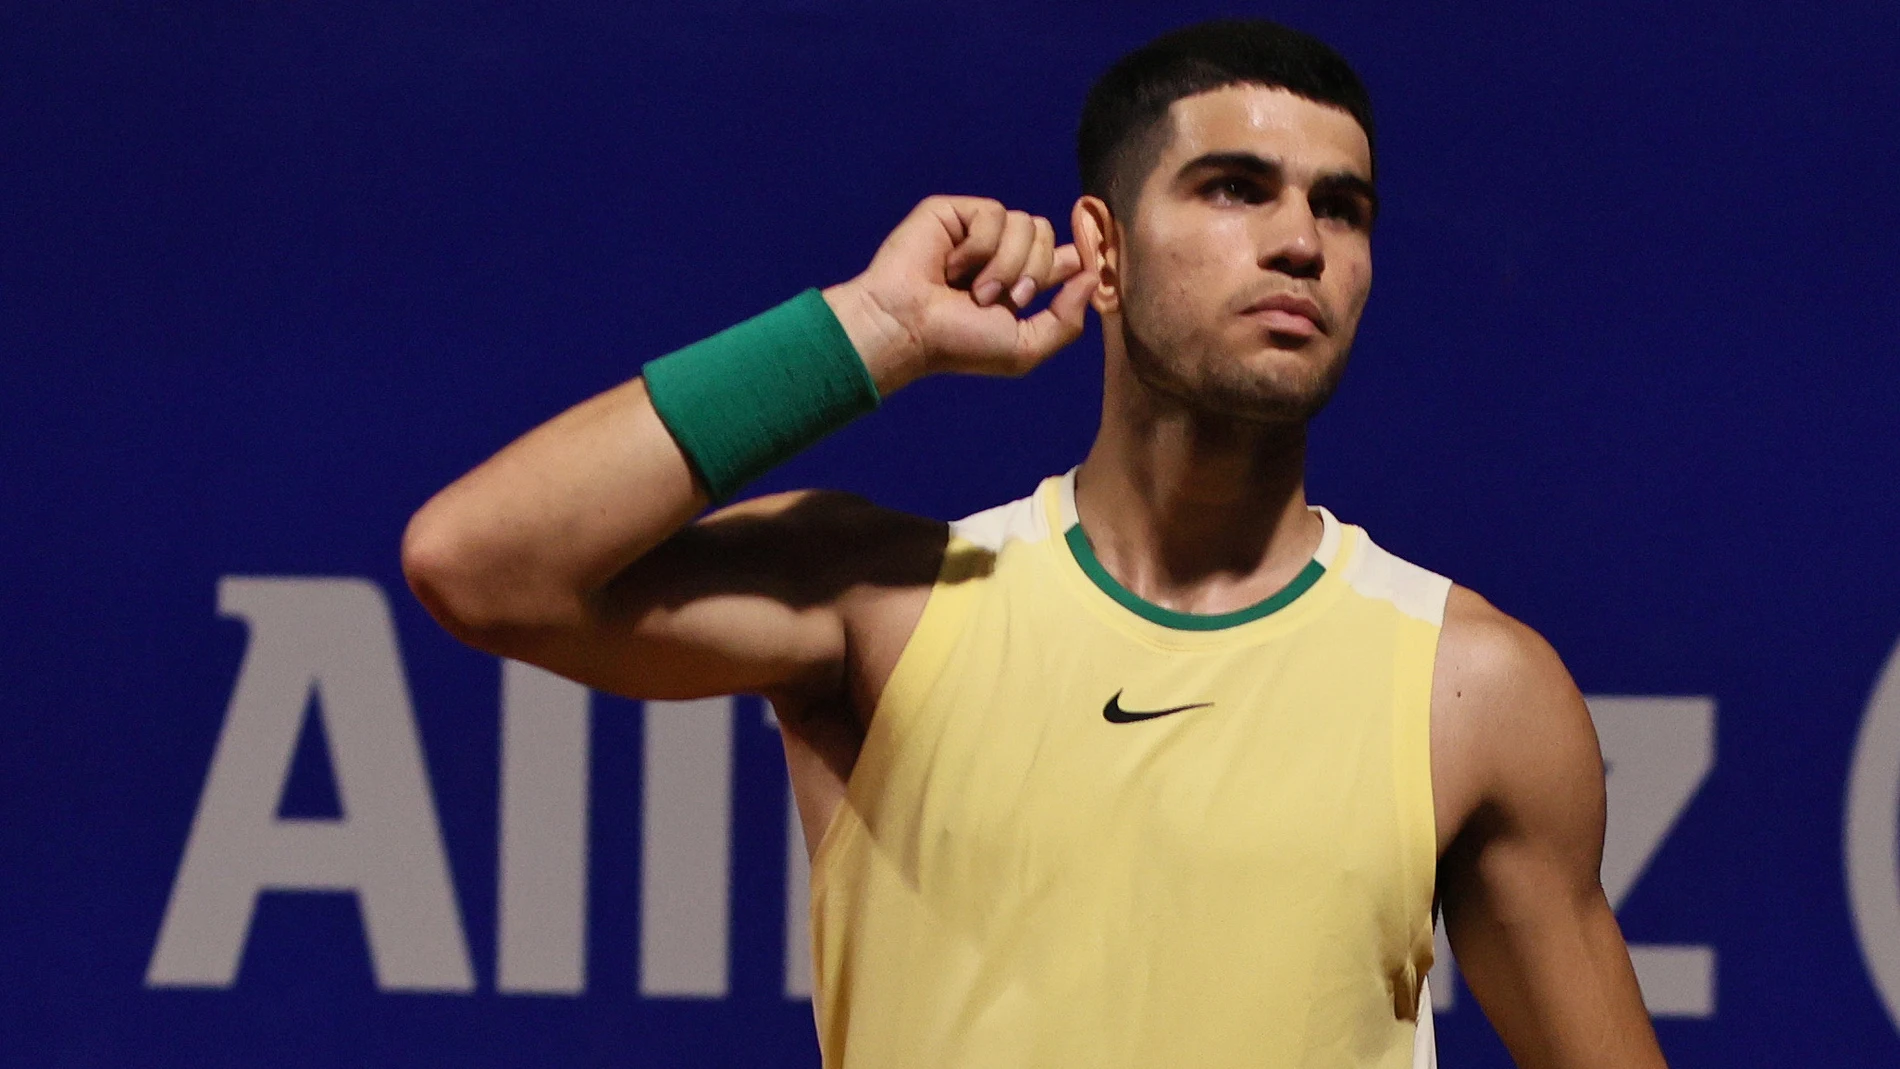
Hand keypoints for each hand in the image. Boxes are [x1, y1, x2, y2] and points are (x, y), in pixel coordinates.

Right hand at [823, 196, 1098, 393]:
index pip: (1066, 256)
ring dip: (1003, 264)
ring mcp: (978, 231)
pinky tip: (952, 265)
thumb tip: (1091, 275)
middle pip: (1049, 236)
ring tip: (972, 289)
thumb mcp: (1023, 348)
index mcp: (1021, 283)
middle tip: (1001, 299)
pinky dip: (979, 245)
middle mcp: (1002, 254)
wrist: (908, 326)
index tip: (1098, 254)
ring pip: (1027, 224)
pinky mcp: (956, 212)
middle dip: (1031, 272)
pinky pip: (994, 213)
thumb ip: (1066, 320)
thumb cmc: (958, 344)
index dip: (1084, 252)